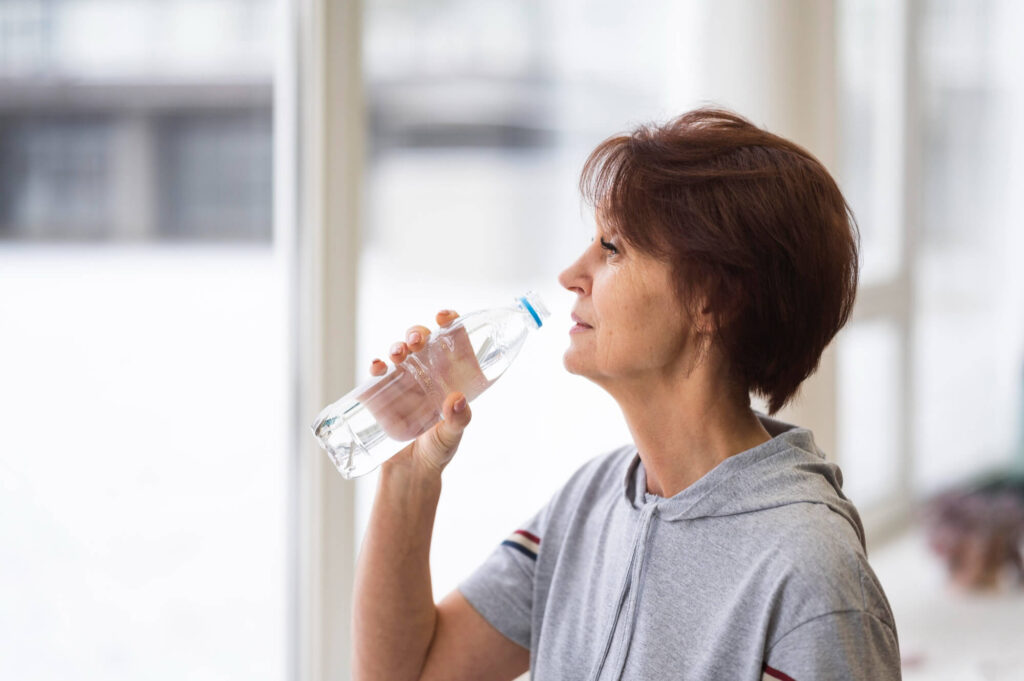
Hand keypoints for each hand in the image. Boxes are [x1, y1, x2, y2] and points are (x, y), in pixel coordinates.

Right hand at [364, 309, 475, 475]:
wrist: (410, 474)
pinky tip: (377, 366)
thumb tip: (457, 400)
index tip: (444, 317)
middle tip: (416, 341)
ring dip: (397, 346)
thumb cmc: (437, 452)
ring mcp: (404, 382)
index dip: (449, 323)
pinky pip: (378, 373)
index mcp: (450, 377)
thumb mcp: (451, 436)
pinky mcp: (383, 394)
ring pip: (400, 352)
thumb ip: (458, 421)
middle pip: (423, 341)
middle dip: (417, 333)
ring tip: (398, 354)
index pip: (452, 341)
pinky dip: (376, 365)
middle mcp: (427, 374)